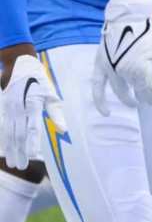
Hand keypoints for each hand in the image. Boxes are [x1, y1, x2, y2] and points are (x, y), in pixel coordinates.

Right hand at [0, 55, 64, 169]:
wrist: (19, 65)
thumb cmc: (40, 81)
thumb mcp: (51, 94)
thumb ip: (56, 113)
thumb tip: (64, 130)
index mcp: (33, 105)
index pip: (32, 127)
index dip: (32, 142)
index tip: (33, 156)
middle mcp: (20, 108)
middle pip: (18, 134)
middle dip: (20, 152)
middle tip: (21, 167)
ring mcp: (10, 109)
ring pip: (9, 133)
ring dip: (10, 149)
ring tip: (12, 163)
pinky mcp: (4, 109)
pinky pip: (3, 127)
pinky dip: (4, 140)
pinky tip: (5, 150)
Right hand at [91, 3, 151, 115]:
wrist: (130, 15)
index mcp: (142, 68)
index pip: (147, 91)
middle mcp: (125, 70)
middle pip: (134, 90)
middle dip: (142, 96)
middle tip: (147, 100)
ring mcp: (111, 68)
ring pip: (119, 90)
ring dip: (126, 98)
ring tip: (133, 103)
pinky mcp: (101, 64)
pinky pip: (97, 87)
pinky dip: (100, 101)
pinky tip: (106, 112)